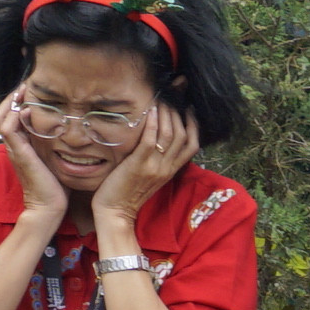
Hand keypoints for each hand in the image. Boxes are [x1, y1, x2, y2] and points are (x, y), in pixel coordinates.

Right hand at [0, 89, 71, 226]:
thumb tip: (72, 129)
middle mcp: (14, 145)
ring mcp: (14, 149)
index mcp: (20, 145)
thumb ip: (56, 143)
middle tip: (26, 84)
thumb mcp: (55, 158)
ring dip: (11, 101)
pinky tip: (29, 109)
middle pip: (1, 113)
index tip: (31, 88)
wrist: (48, 207)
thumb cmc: (56, 186)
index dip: (17, 101)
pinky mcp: (19, 153)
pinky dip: (15, 116)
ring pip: (1, 117)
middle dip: (12, 96)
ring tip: (24, 90)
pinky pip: (9, 129)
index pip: (10, 116)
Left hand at [95, 101, 193, 223]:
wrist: (115, 212)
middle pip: (182, 135)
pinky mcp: (139, 165)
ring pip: (169, 135)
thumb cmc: (127, 192)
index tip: (188, 108)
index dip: (193, 124)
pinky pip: (150, 141)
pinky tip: (150, 110)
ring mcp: (154, 167)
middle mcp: (167, 168)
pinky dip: (152, 124)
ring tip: (161, 99)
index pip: (192, 145)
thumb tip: (158, 139)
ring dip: (166, 114)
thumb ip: (157, 159)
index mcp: (171, 170)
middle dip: (178, 112)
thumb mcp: (150, 176)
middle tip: (172, 97)